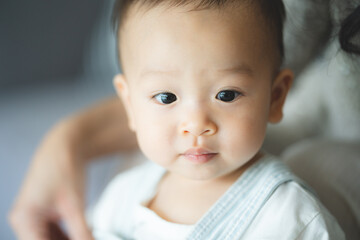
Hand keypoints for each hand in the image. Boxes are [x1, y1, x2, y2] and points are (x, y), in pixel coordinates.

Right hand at [9, 120, 93, 239]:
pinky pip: (51, 233)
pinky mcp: (40, 213)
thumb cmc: (65, 167)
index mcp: (25, 219)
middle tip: (86, 239)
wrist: (65, 145)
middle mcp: (23, 220)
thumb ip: (82, 233)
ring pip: (48, 239)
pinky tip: (81, 235)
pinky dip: (66, 236)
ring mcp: (31, 217)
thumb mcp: (76, 206)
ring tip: (85, 236)